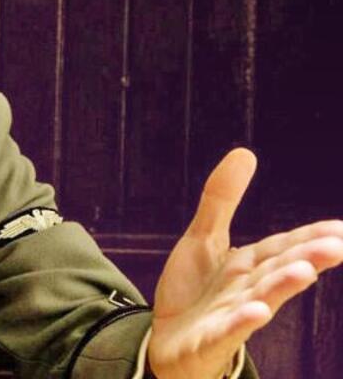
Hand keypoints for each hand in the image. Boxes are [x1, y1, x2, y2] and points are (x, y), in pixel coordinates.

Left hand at [149, 148, 342, 377]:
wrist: (167, 339)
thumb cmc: (195, 291)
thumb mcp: (204, 238)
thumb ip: (222, 199)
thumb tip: (246, 152)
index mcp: (251, 265)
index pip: (285, 246)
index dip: (310, 237)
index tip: (341, 229)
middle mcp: (248, 289)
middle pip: (279, 270)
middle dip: (306, 258)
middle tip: (336, 246)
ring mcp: (231, 315)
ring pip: (261, 298)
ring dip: (283, 286)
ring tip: (305, 271)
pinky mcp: (210, 338)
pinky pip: (228, 329)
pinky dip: (242, 321)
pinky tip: (257, 311)